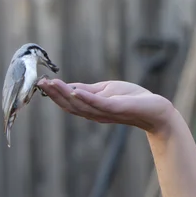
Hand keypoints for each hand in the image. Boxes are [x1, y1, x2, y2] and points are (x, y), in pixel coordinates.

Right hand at [37, 78, 175, 133]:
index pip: (69, 102)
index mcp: (92, 109)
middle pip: (70, 105)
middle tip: (40, 83)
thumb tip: (69, 86)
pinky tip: (74, 90)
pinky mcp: (116, 108)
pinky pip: (98, 104)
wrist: (155, 109)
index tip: (41, 82)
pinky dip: (85, 97)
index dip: (55, 93)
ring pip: (80, 105)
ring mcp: (105, 112)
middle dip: (54, 94)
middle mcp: (95, 113)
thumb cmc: (133, 99)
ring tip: (51, 84)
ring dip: (64, 94)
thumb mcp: (107, 91)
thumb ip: (89, 90)